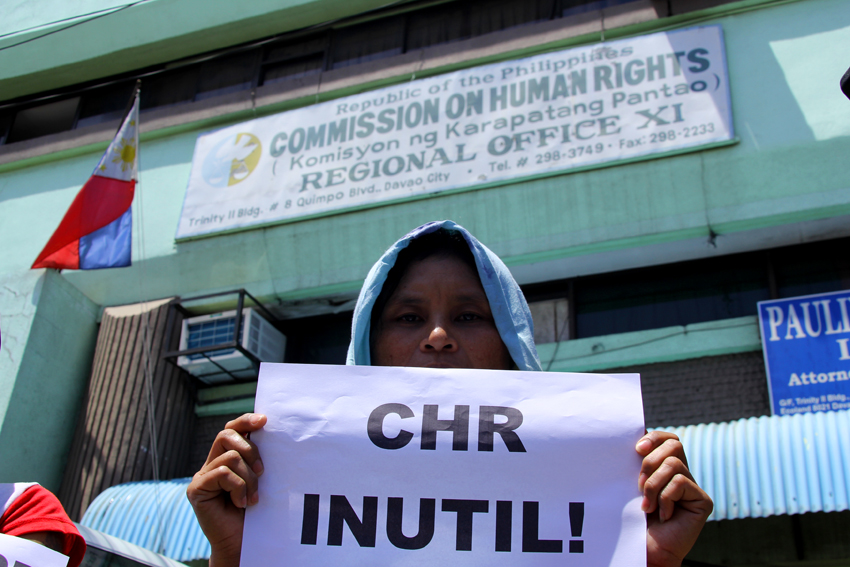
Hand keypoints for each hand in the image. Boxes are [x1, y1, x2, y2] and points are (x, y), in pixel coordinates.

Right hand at [187, 413, 265, 566]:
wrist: (242, 542)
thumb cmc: (255, 512)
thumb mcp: (259, 479)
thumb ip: (256, 458)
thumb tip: (267, 429)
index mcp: (226, 458)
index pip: (232, 429)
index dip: (245, 420)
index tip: (264, 421)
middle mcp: (211, 463)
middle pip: (227, 434)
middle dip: (250, 449)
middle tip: (263, 472)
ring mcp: (201, 476)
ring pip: (230, 457)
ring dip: (248, 478)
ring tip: (252, 497)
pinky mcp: (196, 489)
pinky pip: (223, 473)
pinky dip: (238, 487)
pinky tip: (242, 503)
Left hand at [636, 430, 712, 566]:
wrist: (644, 549)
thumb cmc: (633, 518)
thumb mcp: (631, 484)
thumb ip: (637, 462)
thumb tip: (636, 438)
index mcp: (664, 467)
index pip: (667, 438)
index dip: (654, 438)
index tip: (636, 449)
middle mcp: (682, 474)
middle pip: (674, 443)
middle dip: (650, 461)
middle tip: (638, 485)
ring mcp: (693, 487)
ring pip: (674, 463)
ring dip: (654, 484)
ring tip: (647, 505)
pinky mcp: (702, 500)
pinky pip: (681, 483)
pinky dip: (665, 498)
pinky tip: (664, 515)